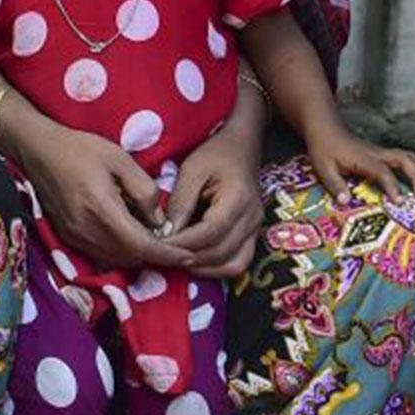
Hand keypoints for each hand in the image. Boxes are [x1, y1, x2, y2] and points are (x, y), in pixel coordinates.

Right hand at [14, 113, 189, 269]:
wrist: (38, 150)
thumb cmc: (81, 149)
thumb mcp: (121, 159)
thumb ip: (144, 190)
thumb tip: (159, 221)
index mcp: (101, 209)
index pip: (141, 246)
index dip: (166, 255)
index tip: (187, 255)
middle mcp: (86, 231)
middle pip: (130, 258)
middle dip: (154, 255)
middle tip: (172, 241)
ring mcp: (74, 237)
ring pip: (115, 260)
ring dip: (136, 255)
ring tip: (150, 236)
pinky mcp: (68, 238)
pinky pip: (101, 255)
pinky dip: (119, 251)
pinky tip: (126, 233)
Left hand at [162, 126, 264, 279]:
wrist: (242, 146)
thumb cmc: (215, 153)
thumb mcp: (192, 170)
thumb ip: (181, 202)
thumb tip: (166, 233)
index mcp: (237, 198)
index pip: (210, 232)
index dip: (183, 243)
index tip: (158, 245)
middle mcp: (252, 219)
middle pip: (221, 252)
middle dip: (189, 258)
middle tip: (163, 256)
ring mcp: (256, 229)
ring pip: (234, 265)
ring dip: (204, 269)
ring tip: (178, 260)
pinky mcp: (253, 235)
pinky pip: (239, 263)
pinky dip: (217, 268)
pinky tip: (195, 260)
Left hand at [306, 126, 414, 203]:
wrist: (326, 130)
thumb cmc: (324, 150)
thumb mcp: (324, 168)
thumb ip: (334, 184)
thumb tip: (345, 202)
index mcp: (363, 159)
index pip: (382, 172)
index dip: (392, 186)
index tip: (399, 201)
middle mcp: (377, 154)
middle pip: (404, 159)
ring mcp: (382, 153)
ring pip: (408, 157)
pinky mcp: (384, 154)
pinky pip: (405, 159)